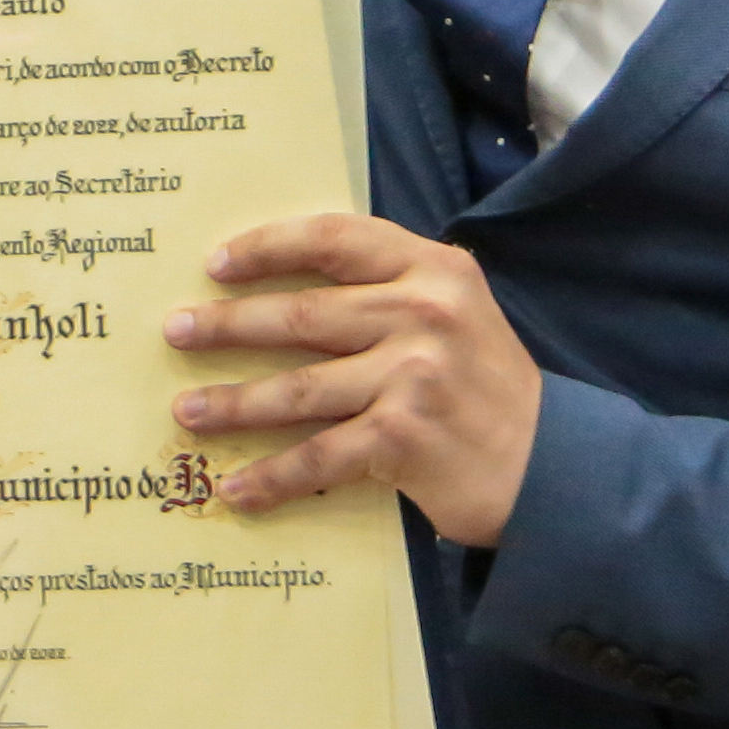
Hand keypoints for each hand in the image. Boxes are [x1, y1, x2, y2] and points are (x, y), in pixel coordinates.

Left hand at [167, 211, 540, 542]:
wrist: (553, 465)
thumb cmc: (487, 388)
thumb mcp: (455, 314)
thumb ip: (389, 292)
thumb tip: (284, 289)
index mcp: (433, 269)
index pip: (334, 239)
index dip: (268, 246)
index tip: (215, 264)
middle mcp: (423, 313)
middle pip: (302, 314)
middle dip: (228, 325)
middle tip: (175, 333)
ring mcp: (413, 375)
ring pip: (298, 387)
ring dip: (233, 404)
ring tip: (186, 412)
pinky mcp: (403, 436)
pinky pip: (318, 456)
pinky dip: (271, 477)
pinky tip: (235, 489)